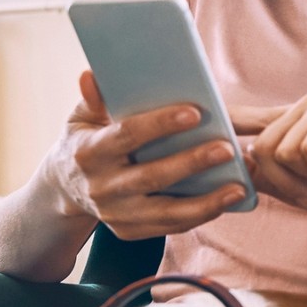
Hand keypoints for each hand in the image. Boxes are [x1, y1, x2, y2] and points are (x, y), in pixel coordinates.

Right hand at [49, 71, 248, 240]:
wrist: (67, 187)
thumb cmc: (87, 140)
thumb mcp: (82, 117)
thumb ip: (94, 98)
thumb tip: (91, 75)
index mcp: (88, 152)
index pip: (127, 135)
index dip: (160, 124)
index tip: (194, 113)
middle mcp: (101, 187)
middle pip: (152, 176)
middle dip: (191, 163)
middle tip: (227, 149)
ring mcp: (115, 214)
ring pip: (166, 212)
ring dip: (206, 202)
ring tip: (239, 187)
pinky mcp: (129, 232)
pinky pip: (169, 227)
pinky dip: (200, 215)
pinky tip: (227, 202)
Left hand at [233, 93, 306, 221]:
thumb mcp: (303, 191)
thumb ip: (270, 176)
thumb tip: (235, 161)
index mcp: (294, 122)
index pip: (250, 119)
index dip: (223, 118)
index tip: (197, 110)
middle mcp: (305, 106)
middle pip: (262, 148)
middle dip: (292, 178)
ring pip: (284, 150)